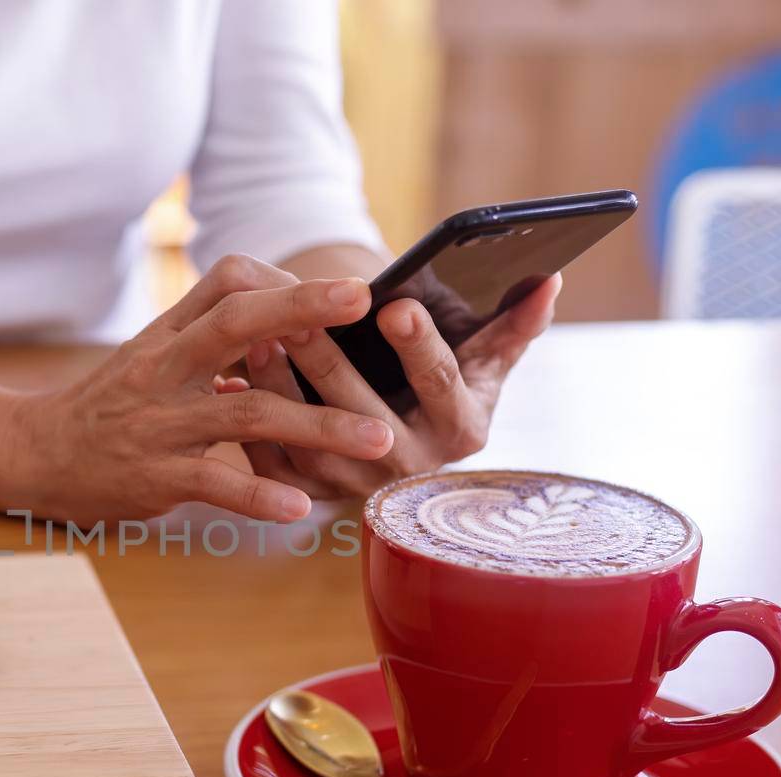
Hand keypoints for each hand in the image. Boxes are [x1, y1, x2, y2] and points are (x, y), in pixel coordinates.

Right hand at [0, 255, 394, 523]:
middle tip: (365, 303)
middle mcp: (164, 368)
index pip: (228, 280)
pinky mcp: (154, 476)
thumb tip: (284, 329)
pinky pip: (216, 483)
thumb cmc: (108, 406)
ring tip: (377, 438)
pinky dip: (261, 494)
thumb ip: (210, 340)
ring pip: (247, 412)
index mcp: (168, 334)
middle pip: (237, 324)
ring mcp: (159, 422)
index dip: (285, 281)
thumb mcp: (152, 357)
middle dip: (303, 310)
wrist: (35, 454)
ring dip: (319, 424)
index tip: (341, 293)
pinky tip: (301, 505)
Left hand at [228, 272, 561, 497]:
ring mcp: (359, 487)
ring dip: (283, 391)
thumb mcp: (483, 359)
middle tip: (299, 316)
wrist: (399, 435)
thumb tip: (550, 278)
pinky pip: (275, 467)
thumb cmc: (444, 382)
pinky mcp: (312, 496)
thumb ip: (515, 324)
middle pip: (366, 415)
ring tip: (258, 340)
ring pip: (314, 444)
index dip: (420, 346)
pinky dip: (249, 426)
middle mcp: (413, 466)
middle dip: (330, 364)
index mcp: (462, 429)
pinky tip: (229, 381)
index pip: (441, 384)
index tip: (394, 307)